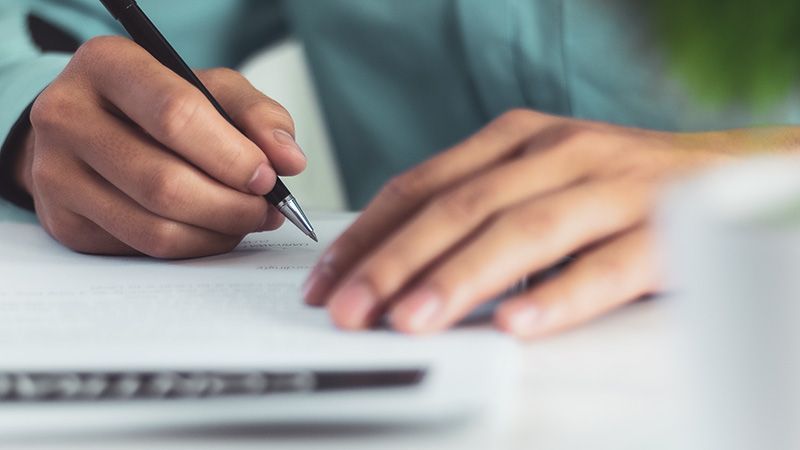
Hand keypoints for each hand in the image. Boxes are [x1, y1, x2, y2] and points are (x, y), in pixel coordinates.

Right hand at [16, 36, 305, 257]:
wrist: (92, 128)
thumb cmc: (160, 105)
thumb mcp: (213, 89)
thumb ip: (258, 117)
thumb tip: (289, 161)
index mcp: (108, 65)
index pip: (176, 115)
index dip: (232, 155)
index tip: (267, 177)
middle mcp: (67, 116)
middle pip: (165, 183)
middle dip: (232, 206)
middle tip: (266, 210)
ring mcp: (56, 174)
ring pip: (155, 227)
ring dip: (217, 233)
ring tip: (246, 219)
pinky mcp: (63, 222)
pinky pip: (143, 250)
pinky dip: (192, 247)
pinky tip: (211, 229)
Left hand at [303, 109, 735, 338]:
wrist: (727, 172)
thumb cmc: (612, 187)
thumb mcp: (534, 179)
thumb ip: (475, 208)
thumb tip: (395, 259)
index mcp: (517, 140)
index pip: (423, 185)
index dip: (369, 233)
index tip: (326, 279)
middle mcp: (558, 154)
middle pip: (461, 208)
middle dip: (396, 261)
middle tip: (350, 308)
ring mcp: (610, 187)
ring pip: (524, 231)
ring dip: (461, 277)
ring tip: (412, 319)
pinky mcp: (662, 229)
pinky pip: (605, 265)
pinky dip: (559, 296)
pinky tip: (516, 324)